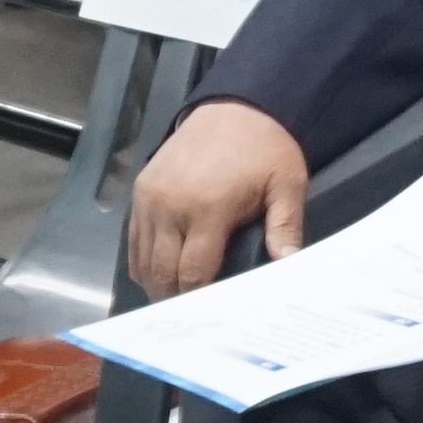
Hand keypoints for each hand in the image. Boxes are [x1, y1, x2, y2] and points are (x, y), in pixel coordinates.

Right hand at [126, 99, 309, 301]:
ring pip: (142, 261)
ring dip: (156, 283)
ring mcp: (150, 198)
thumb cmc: (266, 147)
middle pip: (162, 273)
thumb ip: (286, 227)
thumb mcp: (287, 183)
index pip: (194, 273)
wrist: (236, 104)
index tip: (210, 317)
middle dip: (175, 299)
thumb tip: (289, 267)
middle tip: (192, 318)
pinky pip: (133, 240)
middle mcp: (170, 206)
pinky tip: (162, 272)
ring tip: (176, 299)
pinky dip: (144, 261)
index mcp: (208, 208)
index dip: (199, 300)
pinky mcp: (140, 190)